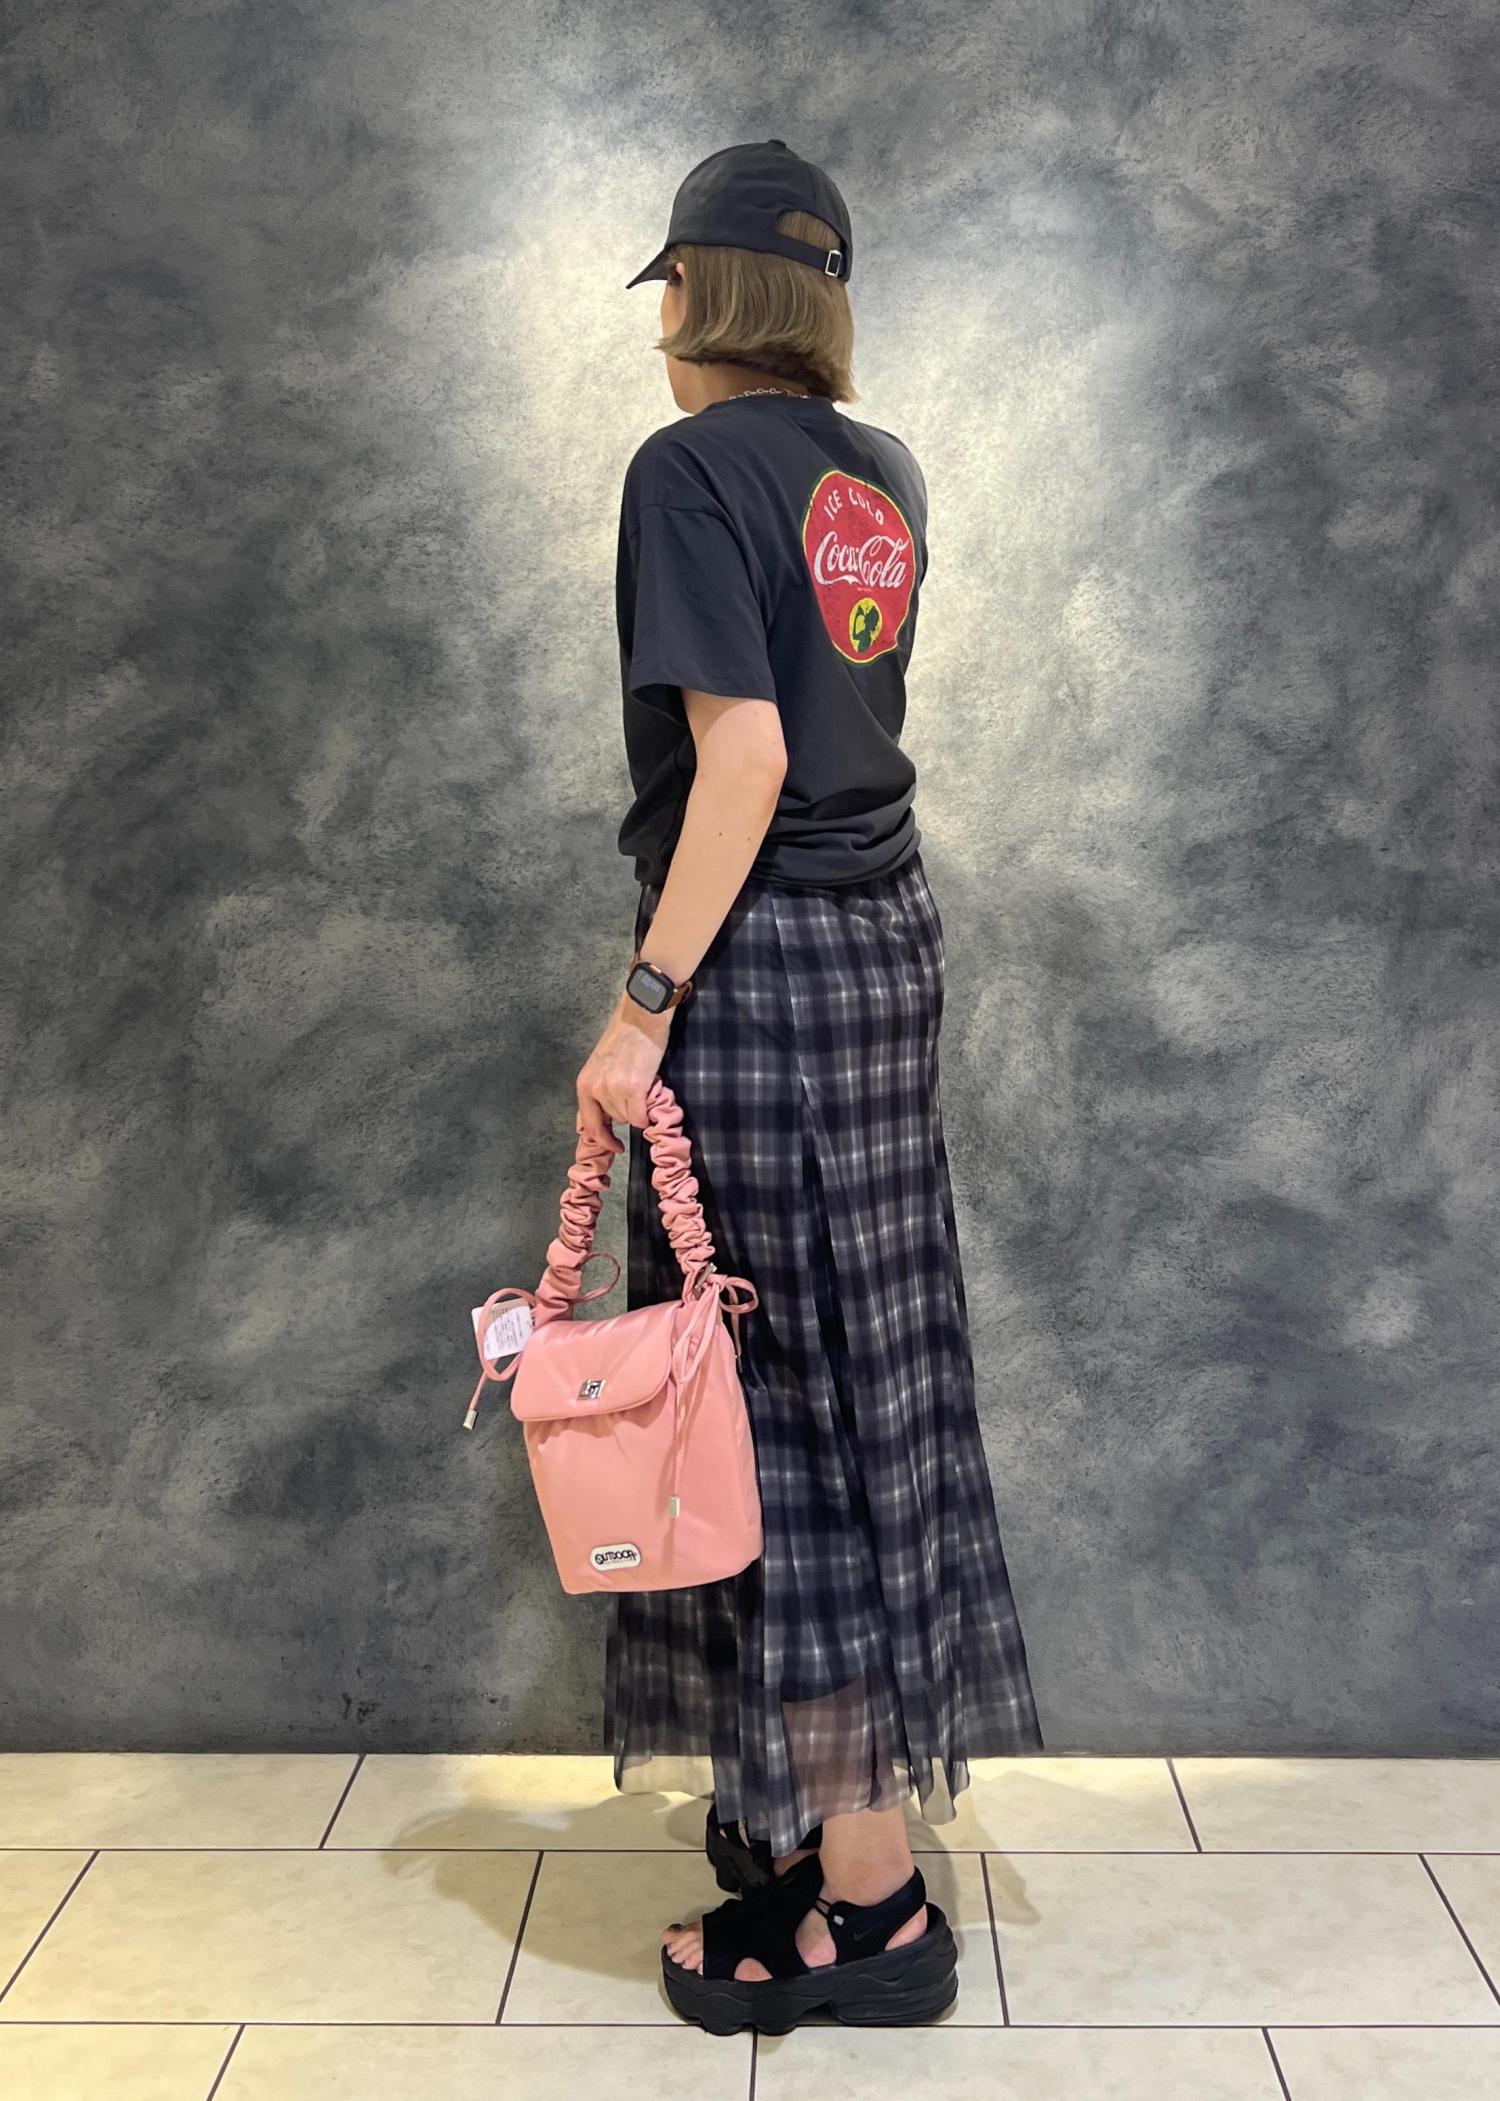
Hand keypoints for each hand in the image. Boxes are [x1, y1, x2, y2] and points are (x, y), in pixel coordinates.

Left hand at [576, 989, 673, 1148]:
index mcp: (585, 1084)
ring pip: (630, 1119)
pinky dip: (648, 1114)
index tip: (615, 1147)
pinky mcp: (634, 1088)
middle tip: (637, 1091)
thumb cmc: (625, 1036)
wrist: (641, 1016)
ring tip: (643, 1085)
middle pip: (616, 1120)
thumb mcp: (601, 1065)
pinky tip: (650, 1098)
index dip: (604, 1139)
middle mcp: (596, 1089)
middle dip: (628, 1112)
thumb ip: (600, 1089)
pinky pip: (641, 1117)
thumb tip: (606, 1117)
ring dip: (639, 1109)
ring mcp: (614, 1090)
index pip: (590, 1124)